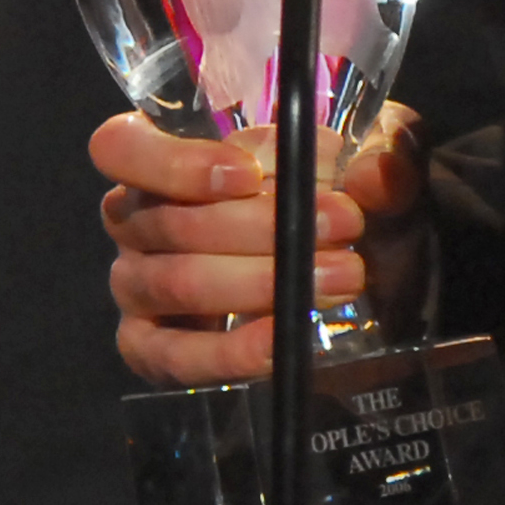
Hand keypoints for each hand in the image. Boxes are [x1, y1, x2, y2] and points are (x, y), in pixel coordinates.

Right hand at [92, 104, 426, 387]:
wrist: (359, 253)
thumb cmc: (339, 182)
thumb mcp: (373, 151)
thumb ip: (382, 153)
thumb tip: (372, 177)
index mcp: (162, 152)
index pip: (121, 148)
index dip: (175, 163)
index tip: (247, 174)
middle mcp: (135, 219)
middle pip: (167, 223)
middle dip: (261, 225)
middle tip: (342, 224)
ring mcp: (139, 285)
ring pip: (177, 283)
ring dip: (260, 282)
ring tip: (342, 275)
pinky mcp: (154, 347)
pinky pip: (175, 356)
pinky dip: (229, 351)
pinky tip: (281, 341)